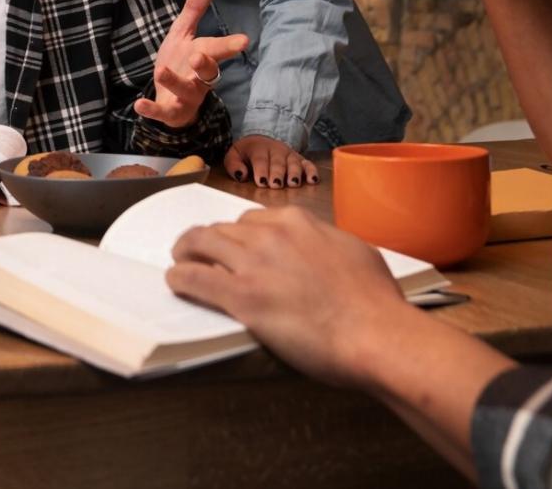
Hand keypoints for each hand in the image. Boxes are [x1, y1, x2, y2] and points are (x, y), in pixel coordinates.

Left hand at [136, 0, 248, 127]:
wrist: (171, 100)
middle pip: (208, 73)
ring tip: (161, 70)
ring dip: (174, 81)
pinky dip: (151, 109)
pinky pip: (162, 112)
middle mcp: (199, 79)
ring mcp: (186, 97)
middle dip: (205, 65)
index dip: (230, 46)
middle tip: (198, 56)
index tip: (243, 41)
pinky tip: (139, 104)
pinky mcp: (170, 111)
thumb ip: (195, 10)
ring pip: (185, 90)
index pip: (218, 50)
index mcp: (204, 57)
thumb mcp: (183, 34)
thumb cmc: (180, 63)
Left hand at [167, 206, 411, 386]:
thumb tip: (322, 249)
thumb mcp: (355, 253)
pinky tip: (176, 282)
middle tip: (204, 256)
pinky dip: (180, 277)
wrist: (376, 333)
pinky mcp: (242, 295)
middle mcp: (272, 234)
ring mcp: (254, 263)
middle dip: (212, 242)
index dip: (241, 235)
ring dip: (187, 251)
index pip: (254, 219)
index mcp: (299, 222)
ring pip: (201, 242)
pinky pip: (194, 277)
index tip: (238, 247)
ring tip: (181, 261)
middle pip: (225, 229)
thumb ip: (328, 244)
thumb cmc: (376, 302)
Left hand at [223, 135, 317, 188]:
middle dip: (277, 174)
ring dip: (294, 173)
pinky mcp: (300, 160)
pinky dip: (312, 171)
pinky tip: (313, 180)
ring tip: (293, 183)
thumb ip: (233, 164)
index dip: (261, 170)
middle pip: (278, 162)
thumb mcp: (234, 155)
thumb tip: (241, 175)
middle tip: (276, 185)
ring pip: (293, 163)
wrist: (262, 140)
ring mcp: (289, 155)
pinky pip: (308, 164)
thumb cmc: (247, 153)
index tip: (261, 182)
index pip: (260, 159)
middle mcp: (276, 150)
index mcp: (259, 148)